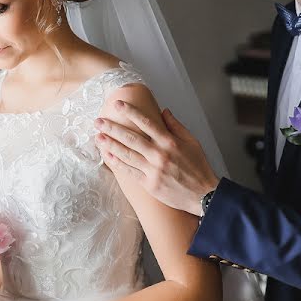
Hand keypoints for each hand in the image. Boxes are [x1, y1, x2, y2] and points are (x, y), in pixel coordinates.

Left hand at [94, 102, 219, 215]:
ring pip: (127, 154)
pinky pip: (129, 171)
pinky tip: (107, 156)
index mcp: (170, 142)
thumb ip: (176, 126)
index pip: (146, 123)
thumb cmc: (198, 167)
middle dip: (112, 128)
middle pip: (131, 138)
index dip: (130, 112)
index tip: (117, 105)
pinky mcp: (149, 184)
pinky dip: (117, 163)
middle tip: (98, 121)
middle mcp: (160, 154)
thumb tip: (163, 110)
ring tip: (98, 137)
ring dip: (110, 145)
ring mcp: (153, 170)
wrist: (203, 195)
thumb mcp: (192, 142)